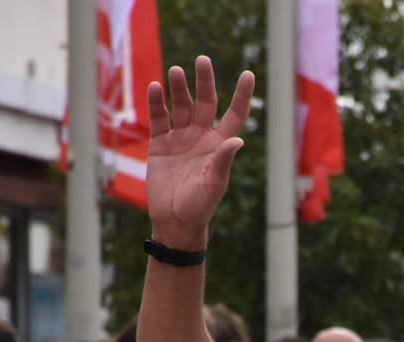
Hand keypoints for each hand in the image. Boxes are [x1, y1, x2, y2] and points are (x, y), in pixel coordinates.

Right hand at [145, 57, 254, 249]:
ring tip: (176, 71)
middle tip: (202, 60)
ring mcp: (181, 138)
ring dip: (179, 88)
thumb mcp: (214, 185)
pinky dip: (156, 103)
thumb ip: (223, 161)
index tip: (248, 74)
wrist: (174, 220)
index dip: (242, 96)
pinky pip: (159, 119)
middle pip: (205, 102)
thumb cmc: (200, 206)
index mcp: (220, 145)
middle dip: (205, 82)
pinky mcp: (160, 144)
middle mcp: (202, 137)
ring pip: (181, 106)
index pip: (234, 115)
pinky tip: (155, 88)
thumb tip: (237, 139)